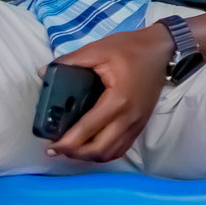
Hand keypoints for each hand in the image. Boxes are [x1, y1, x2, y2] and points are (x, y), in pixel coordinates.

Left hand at [45, 24, 172, 162]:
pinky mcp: (141, 123)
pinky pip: (121, 148)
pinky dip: (104, 153)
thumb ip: (70, 61)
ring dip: (89, 156)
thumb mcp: (99, 49)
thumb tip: (42, 72)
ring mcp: (137, 123)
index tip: (49, 146)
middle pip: (99, 149)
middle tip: (56, 149)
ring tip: (72, 149)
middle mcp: (129, 117)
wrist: (164, 48)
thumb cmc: (132, 48)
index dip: (66, 142)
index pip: (88, 129)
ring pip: (111, 153)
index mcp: (117, 100)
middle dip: (75, 154)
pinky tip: (92, 147)